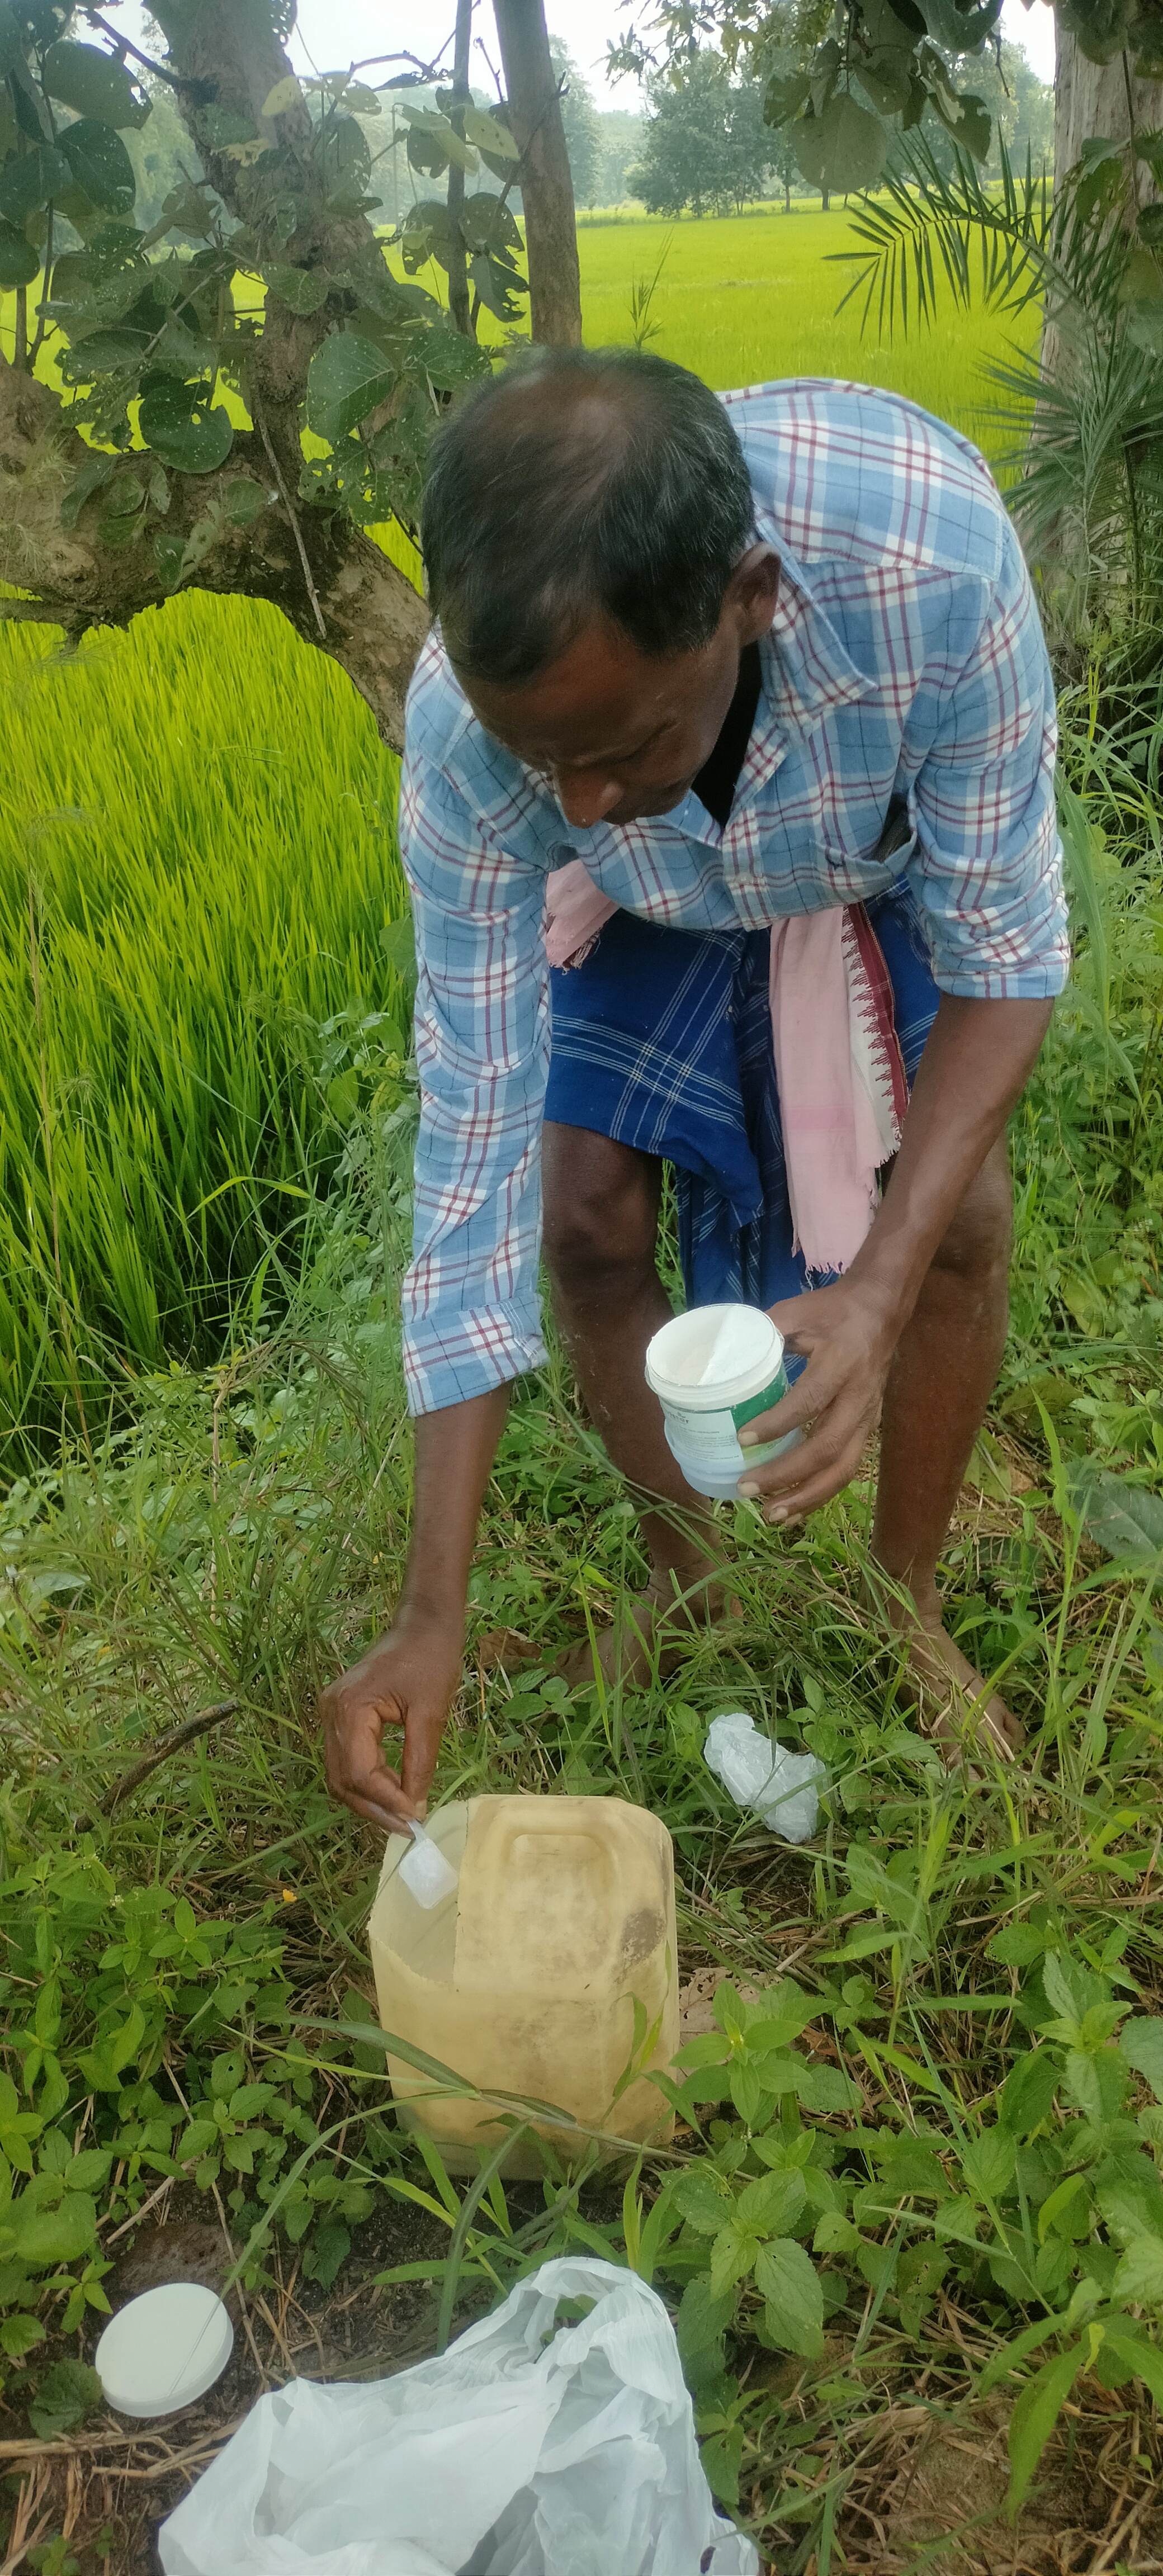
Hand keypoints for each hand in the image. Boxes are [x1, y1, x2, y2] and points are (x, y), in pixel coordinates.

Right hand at [318, 1612, 463, 1837]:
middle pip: (343, 1779)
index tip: (415, 1819)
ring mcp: (332, 1713)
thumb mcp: (431, 1713)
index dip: (385, 1801)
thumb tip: (414, 1807)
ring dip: (370, 1799)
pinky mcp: (341, 1715)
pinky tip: (395, 1790)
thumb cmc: (431, 1659)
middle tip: (408, 1828)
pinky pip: (348, 1759)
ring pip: (342, 1774)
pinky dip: (369, 1780)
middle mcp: (331, 1713)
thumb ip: (419, 1762)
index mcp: (349, 1708)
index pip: (359, 1772)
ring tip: (404, 1815)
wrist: (423, 1625)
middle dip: (374, 1808)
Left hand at [735, 1280, 899, 1525]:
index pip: (808, 1402)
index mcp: (841, 1363)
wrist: (881, 1310)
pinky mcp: (868, 1428)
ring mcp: (868, 1417)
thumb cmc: (833, 1310)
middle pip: (827, 1448)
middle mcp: (859, 1397)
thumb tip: (720, 1357)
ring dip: (807, 1496)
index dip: (775, 1425)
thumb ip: (762, 1333)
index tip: (741, 1440)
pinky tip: (795, 1510)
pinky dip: (821, 1494)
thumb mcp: (796, 1311)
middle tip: (747, 1489)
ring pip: (843, 1468)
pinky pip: (848, 1468)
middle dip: (787, 1474)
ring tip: (772, 1515)